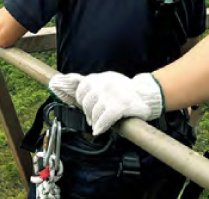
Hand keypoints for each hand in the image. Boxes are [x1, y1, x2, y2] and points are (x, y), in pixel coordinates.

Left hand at [47, 71, 163, 135]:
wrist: (146, 94)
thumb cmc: (124, 91)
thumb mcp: (106, 80)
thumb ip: (88, 82)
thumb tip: (62, 81)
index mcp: (99, 78)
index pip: (80, 90)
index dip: (81, 101)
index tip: (86, 107)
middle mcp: (104, 84)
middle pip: (86, 103)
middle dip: (88, 113)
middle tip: (94, 119)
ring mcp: (111, 95)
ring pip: (94, 113)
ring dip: (96, 121)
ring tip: (100, 123)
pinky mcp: (120, 106)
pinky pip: (104, 120)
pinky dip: (101, 126)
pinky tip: (100, 130)